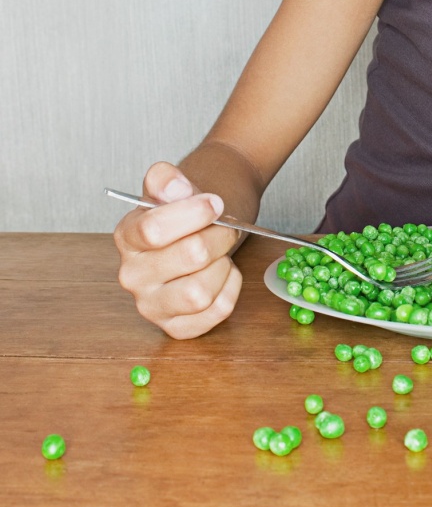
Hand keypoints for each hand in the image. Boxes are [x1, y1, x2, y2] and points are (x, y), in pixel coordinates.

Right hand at [114, 161, 242, 338]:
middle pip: (191, 256)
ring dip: (223, 266)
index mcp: (126, 238)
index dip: (194, 213)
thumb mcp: (174, 186)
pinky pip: (217, 310)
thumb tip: (176, 189)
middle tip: (223, 228)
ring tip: (219, 254)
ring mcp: (151, 306)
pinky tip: (222, 274)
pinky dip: (231, 287)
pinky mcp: (176, 327)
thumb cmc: (188, 213)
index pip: (154, 229)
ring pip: (201, 292)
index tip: (214, 203)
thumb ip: (165, 178)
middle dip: (219, 236)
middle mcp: (132, 276)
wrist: (201, 232)